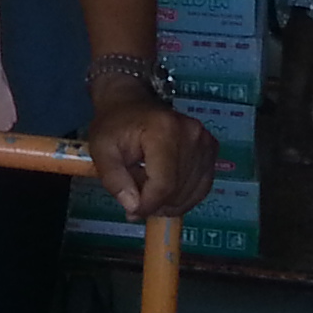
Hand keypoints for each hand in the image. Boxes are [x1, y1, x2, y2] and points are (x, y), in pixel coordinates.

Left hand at [84, 89, 217, 220]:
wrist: (130, 100)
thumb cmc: (114, 124)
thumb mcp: (102, 150)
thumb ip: (114, 180)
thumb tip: (134, 207)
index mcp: (164, 130)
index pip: (164, 183)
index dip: (149, 205)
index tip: (132, 212)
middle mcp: (191, 134)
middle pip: (179, 190)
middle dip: (156, 204)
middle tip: (136, 201)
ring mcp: (205, 141)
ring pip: (193, 192)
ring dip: (170, 202)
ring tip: (148, 191)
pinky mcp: (210, 148)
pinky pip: (202, 186)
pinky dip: (184, 196)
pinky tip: (165, 192)